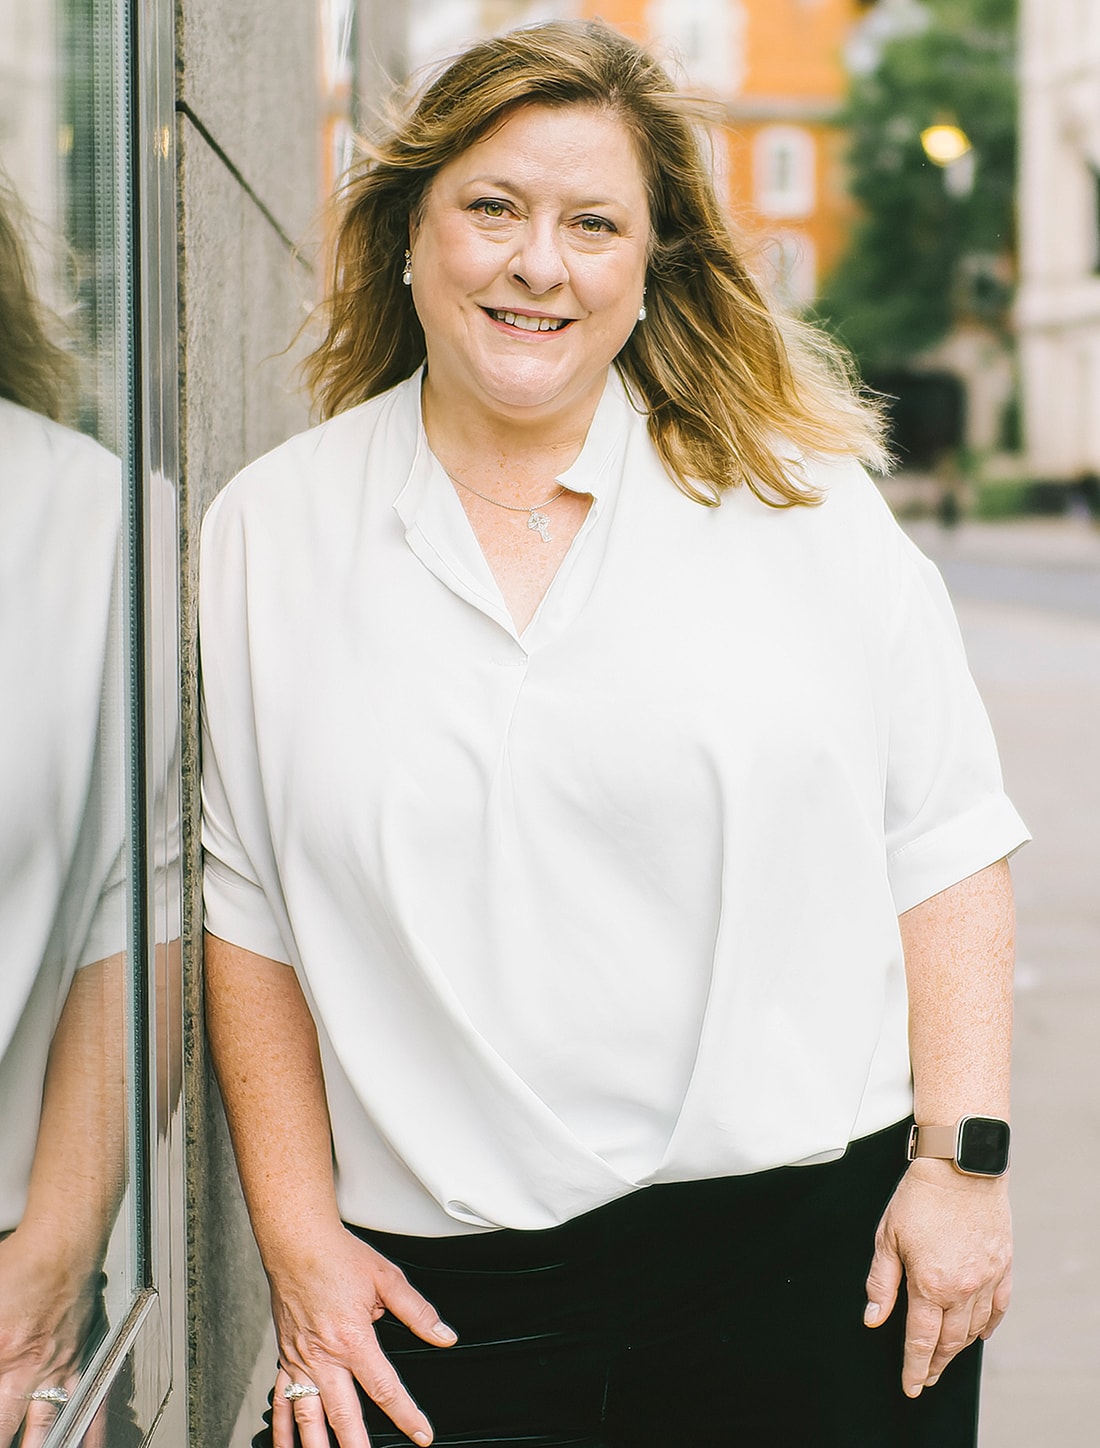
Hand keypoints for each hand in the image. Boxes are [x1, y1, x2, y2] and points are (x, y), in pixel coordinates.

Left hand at [0, 1227, 100, 1447]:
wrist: (63, 1243)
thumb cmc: (19, 1263)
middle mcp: (27, 1370)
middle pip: (5, 1426)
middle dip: (4, 1440)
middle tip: (3, 1444)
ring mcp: (56, 1369)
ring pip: (46, 1429)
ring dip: (40, 1445)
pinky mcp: (78, 1361)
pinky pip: (88, 1405)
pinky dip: (89, 1433)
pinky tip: (88, 1445)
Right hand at [268, 1224, 456, 1447]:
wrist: (297, 1243)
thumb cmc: (339, 1256)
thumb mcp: (387, 1278)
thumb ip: (417, 1312)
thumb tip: (444, 1335)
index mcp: (353, 1339)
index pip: (385, 1388)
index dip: (406, 1415)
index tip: (421, 1435)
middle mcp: (324, 1356)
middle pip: (344, 1414)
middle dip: (358, 1445)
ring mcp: (300, 1360)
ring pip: (308, 1416)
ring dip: (318, 1446)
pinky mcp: (285, 1356)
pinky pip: (281, 1399)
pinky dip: (283, 1427)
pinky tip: (286, 1447)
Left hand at [863, 1160, 1011, 1397]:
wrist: (960, 1166)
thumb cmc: (920, 1197)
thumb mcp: (887, 1237)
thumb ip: (880, 1282)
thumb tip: (873, 1317)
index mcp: (931, 1284)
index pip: (922, 1340)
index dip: (915, 1367)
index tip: (911, 1385)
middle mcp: (963, 1289)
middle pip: (950, 1341)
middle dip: (936, 1364)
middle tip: (927, 1377)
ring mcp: (988, 1279)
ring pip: (975, 1329)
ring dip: (959, 1347)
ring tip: (946, 1356)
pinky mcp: (1003, 1266)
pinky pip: (999, 1308)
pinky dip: (988, 1325)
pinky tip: (979, 1333)